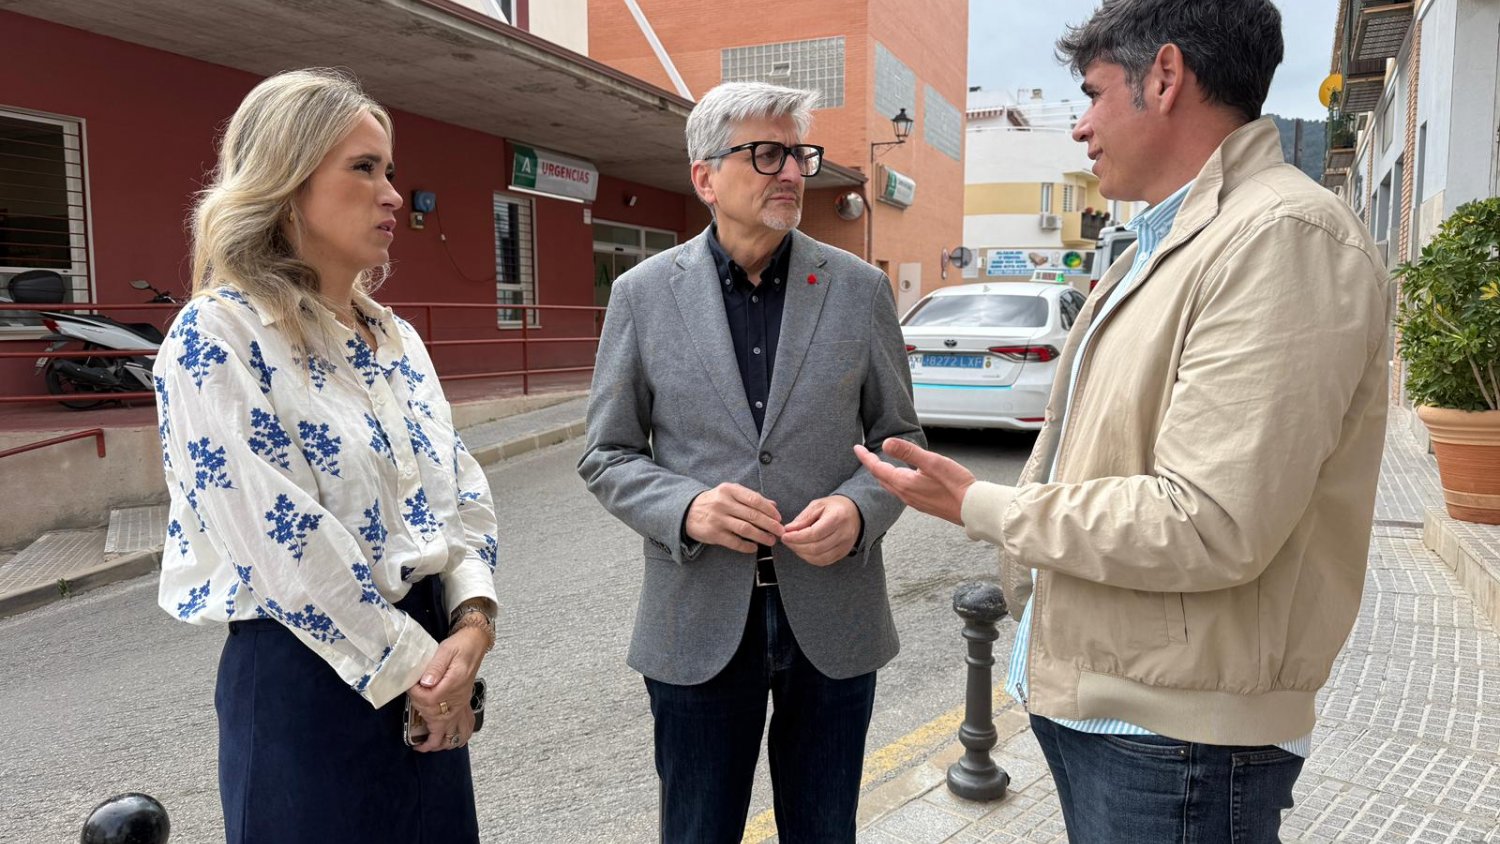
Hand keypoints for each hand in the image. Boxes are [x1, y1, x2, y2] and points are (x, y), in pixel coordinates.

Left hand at [407, 626, 486, 751]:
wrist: (475, 644)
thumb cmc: (460, 647)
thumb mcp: (446, 650)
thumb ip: (435, 667)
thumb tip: (424, 683)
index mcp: (452, 686)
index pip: (428, 700)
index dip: (415, 696)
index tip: (409, 686)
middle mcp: (458, 701)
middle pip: (438, 723)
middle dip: (422, 726)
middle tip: (412, 724)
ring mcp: (462, 706)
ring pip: (454, 733)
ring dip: (440, 743)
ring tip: (426, 747)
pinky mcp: (464, 705)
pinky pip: (465, 728)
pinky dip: (458, 738)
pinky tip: (450, 742)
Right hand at [685, 483, 783, 552]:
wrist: (687, 512)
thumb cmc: (715, 501)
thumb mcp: (730, 493)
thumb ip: (751, 498)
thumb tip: (774, 505)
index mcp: (729, 490)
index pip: (754, 499)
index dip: (769, 510)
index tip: (779, 518)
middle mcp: (723, 503)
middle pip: (752, 515)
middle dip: (770, 524)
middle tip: (780, 531)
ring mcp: (718, 519)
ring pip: (745, 529)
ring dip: (761, 536)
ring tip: (771, 540)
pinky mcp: (713, 534)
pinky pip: (734, 542)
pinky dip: (746, 546)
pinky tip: (754, 548)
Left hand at [781, 495, 861, 565]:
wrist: (854, 513)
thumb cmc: (834, 507)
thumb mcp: (817, 505)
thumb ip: (803, 518)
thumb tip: (788, 530)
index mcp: (837, 518)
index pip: (814, 533)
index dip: (797, 537)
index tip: (784, 535)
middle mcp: (844, 534)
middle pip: (816, 548)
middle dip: (796, 546)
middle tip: (786, 540)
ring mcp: (845, 546)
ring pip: (819, 557)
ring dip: (802, 553)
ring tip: (793, 545)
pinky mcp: (844, 553)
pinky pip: (824, 561)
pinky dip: (810, 558)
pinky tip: (803, 550)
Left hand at [854, 438, 975, 525]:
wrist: (972, 508)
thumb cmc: (956, 485)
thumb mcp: (932, 462)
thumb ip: (908, 451)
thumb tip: (886, 443)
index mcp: (905, 483)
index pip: (877, 468)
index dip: (865, 457)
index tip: (856, 448)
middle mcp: (906, 495)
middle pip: (881, 478)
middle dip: (871, 466)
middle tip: (864, 454)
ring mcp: (914, 501)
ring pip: (890, 486)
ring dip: (882, 474)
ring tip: (878, 464)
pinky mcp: (922, 504)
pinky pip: (900, 492)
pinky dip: (893, 481)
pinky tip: (900, 478)